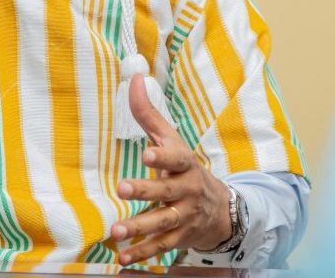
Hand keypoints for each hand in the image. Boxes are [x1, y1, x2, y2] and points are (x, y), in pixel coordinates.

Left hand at [111, 74, 231, 264]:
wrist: (218, 208)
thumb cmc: (183, 166)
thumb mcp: (170, 140)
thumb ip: (148, 113)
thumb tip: (133, 79)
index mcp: (185, 163)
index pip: (175, 157)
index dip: (162, 156)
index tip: (147, 153)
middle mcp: (187, 190)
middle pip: (166, 191)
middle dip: (144, 191)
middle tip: (122, 188)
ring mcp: (185, 216)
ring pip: (162, 222)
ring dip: (139, 228)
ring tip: (115, 231)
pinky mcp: (180, 237)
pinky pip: (161, 246)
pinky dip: (142, 252)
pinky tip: (122, 256)